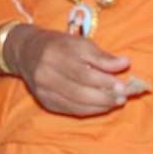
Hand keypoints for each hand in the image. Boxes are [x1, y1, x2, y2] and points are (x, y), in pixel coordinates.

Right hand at [3, 23, 142, 116]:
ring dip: (99, 106)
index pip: (83, 72)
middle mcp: (47, 73)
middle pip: (79, 91)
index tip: (123, 84)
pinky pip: (70, 110)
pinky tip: (102, 106)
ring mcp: (44, 90)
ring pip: (75, 104)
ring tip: (116, 102)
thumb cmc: (60, 46)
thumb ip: (102, 56)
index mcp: (57, 54)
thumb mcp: (80, 43)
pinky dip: (89, 110)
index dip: (104, 81)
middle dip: (104, 97)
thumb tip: (125, 63)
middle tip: (123, 97)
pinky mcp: (44, 101)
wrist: (27, 52)